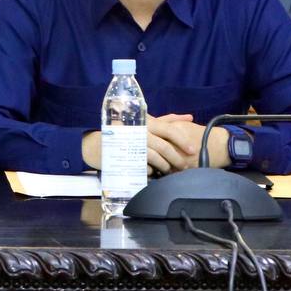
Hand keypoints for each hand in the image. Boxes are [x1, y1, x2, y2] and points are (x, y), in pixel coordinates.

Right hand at [80, 115, 229, 173]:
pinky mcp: (128, 159)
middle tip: (184, 166)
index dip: (182, 141)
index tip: (192, 150)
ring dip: (166, 166)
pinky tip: (155, 173)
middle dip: (177, 158)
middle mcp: (141, 133)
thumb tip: (189, 117)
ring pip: (156, 159)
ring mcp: (134, 147)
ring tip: (170, 170)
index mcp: (147, 123)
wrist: (98, 143)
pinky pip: (145, 168)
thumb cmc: (127, 131)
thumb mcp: (146, 122)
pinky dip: (153, 171)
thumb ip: (167, 120)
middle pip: (165, 147)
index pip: (169, 130)